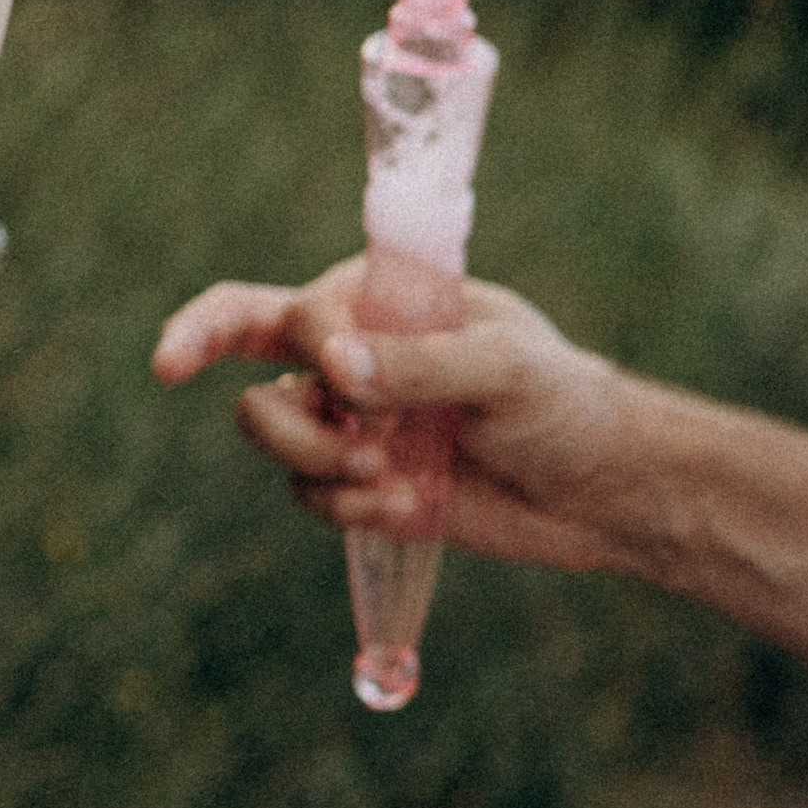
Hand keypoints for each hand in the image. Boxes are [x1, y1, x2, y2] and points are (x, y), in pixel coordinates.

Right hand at [151, 261, 628, 571]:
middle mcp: (350, 351)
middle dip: (219, 360)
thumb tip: (333, 367)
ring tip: (385, 476)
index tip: (256, 366)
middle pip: (241, 344)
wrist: (597, 491)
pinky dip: (346, 504)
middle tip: (210, 380)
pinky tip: (408, 508)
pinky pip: (306, 493)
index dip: (288, 338)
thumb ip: (421, 364)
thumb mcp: (507, 370)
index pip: (295, 308)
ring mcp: (348, 419)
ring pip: (266, 428)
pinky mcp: (356, 483)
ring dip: (314, 459)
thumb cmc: (563, 406)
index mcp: (381, 300)